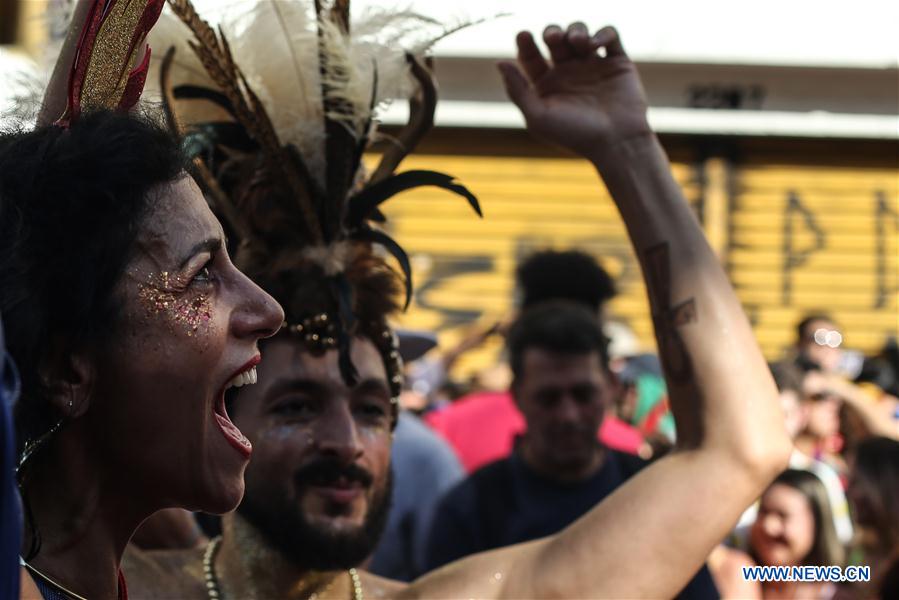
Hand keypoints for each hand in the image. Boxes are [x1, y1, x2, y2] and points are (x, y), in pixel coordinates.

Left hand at [498, 24, 651, 161]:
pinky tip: (594, 44)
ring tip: (576, 41)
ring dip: (576, 30)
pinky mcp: (617, 62)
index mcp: (547, 86)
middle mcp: (568, 73)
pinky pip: (609, 36)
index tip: (523, 35)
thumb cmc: (575, 135)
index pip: (530, 57)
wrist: (617, 142)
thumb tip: (499, 63)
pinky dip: (602, 33)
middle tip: (552, 38)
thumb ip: (518, 91)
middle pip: (554, 40)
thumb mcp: (539, 117)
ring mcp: (592, 66)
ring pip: (579, 33)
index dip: (525, 44)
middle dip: (551, 33)